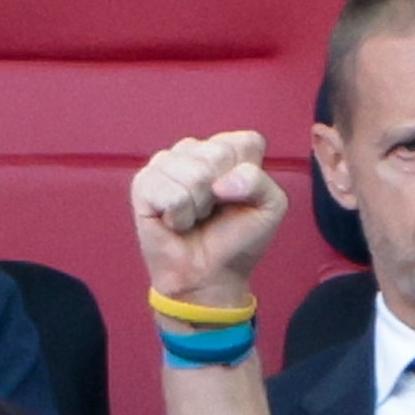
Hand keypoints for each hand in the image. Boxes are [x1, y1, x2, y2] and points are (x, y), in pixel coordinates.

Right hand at [131, 133, 287, 310]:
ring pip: (194, 175)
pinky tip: (176, 222)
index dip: (249, 176)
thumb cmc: (239, 237)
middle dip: (223, 193)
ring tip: (196, 216)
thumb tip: (220, 182)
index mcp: (228, 148)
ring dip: (200, 206)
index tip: (241, 197)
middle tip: (215, 210)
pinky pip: (170, 194)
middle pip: (218, 155)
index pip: (246, 142)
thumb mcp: (271, 207)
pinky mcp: (143, 184)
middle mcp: (195, 150)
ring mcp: (165, 163)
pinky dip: (180, 216)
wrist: (209, 273)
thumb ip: (260, 182)